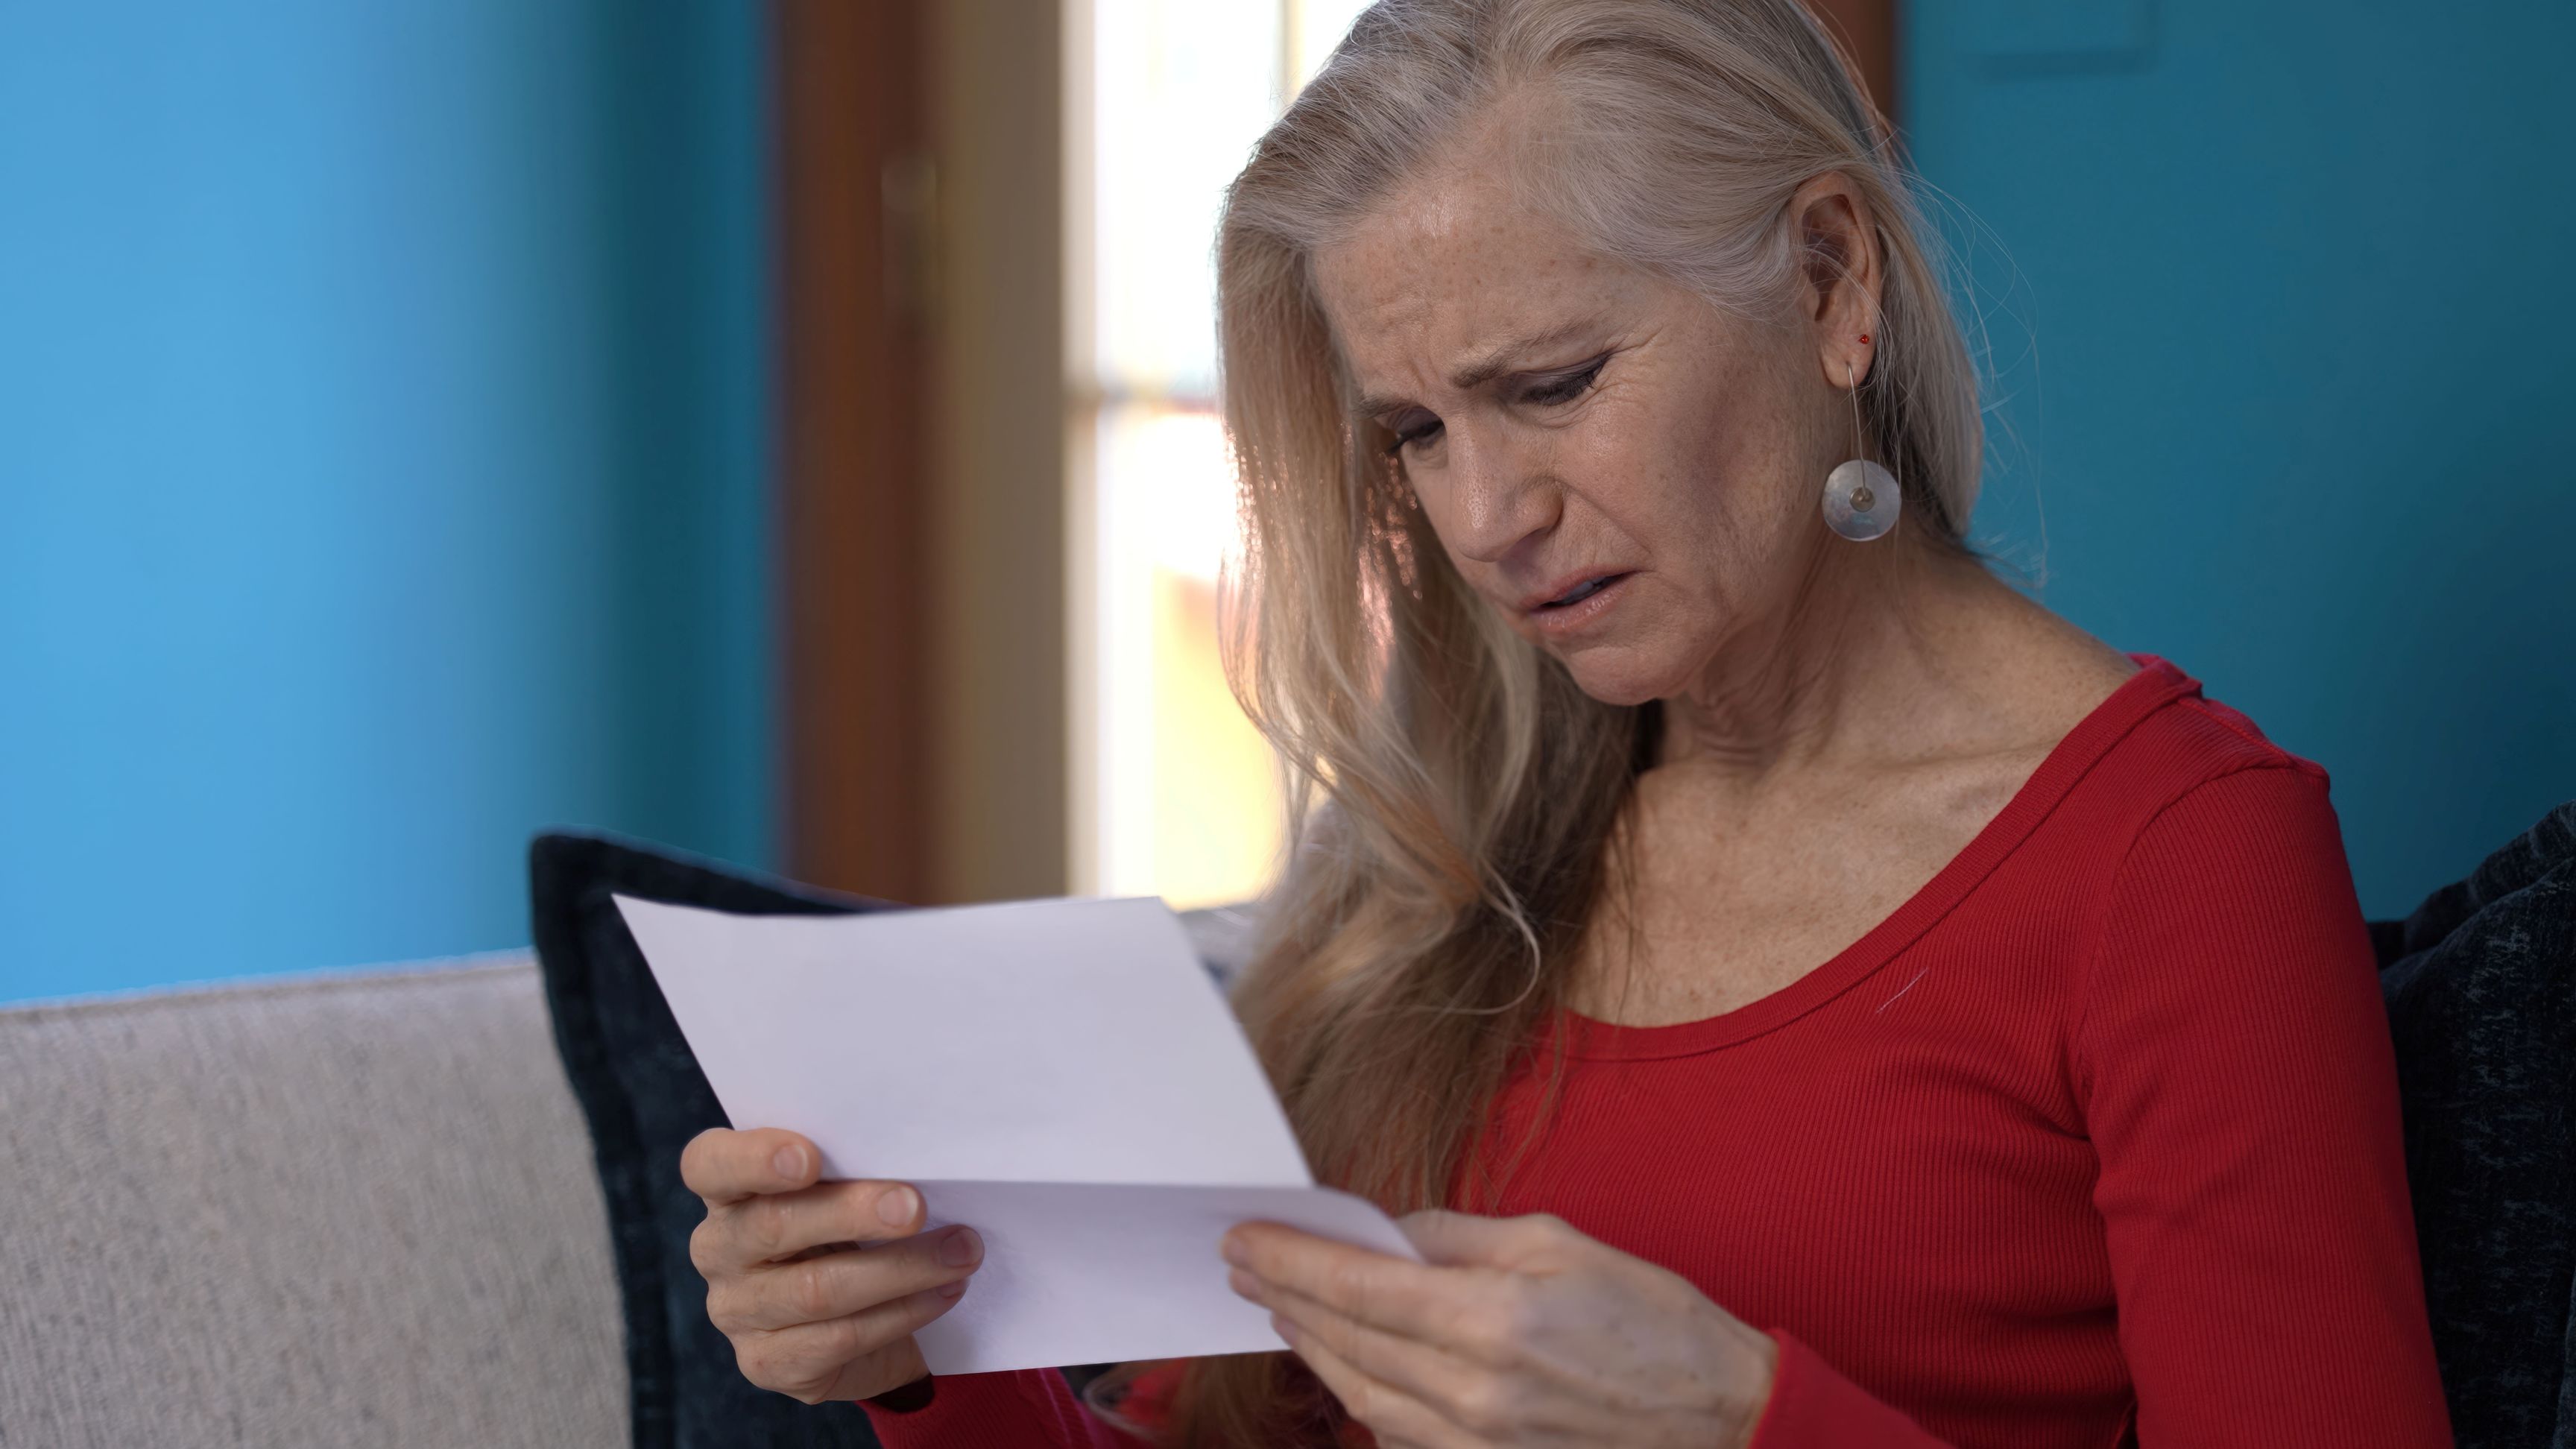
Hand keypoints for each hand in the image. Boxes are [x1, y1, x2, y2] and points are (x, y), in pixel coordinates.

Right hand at [679, 1127, 981, 1403]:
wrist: (865, 1320)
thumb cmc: (853, 1230)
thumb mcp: (846, 1189)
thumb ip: (854, 1168)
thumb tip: (917, 1154)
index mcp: (727, 1189)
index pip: (710, 1164)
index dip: (753, 1158)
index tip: (808, 1157)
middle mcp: (719, 1249)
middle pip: (771, 1226)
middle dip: (851, 1213)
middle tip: (914, 1207)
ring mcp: (736, 1311)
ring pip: (815, 1291)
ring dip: (900, 1270)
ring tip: (960, 1252)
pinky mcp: (768, 1363)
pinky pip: (840, 1338)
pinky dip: (902, 1313)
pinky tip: (944, 1292)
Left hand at [1223, 1210, 1777, 1447]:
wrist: (1721, 1422)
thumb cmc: (1654, 1322)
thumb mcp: (1561, 1243)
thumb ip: (1462, 1236)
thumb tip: (1390, 1232)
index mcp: (1492, 1318)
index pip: (1359, 1284)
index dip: (1292, 1259)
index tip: (1246, 1237)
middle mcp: (1471, 1391)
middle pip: (1346, 1340)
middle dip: (1286, 1297)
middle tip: (1243, 1264)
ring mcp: (1475, 1443)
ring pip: (1360, 1394)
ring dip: (1312, 1347)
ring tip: (1280, 1306)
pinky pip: (1397, 1433)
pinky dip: (1359, 1394)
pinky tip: (1343, 1363)